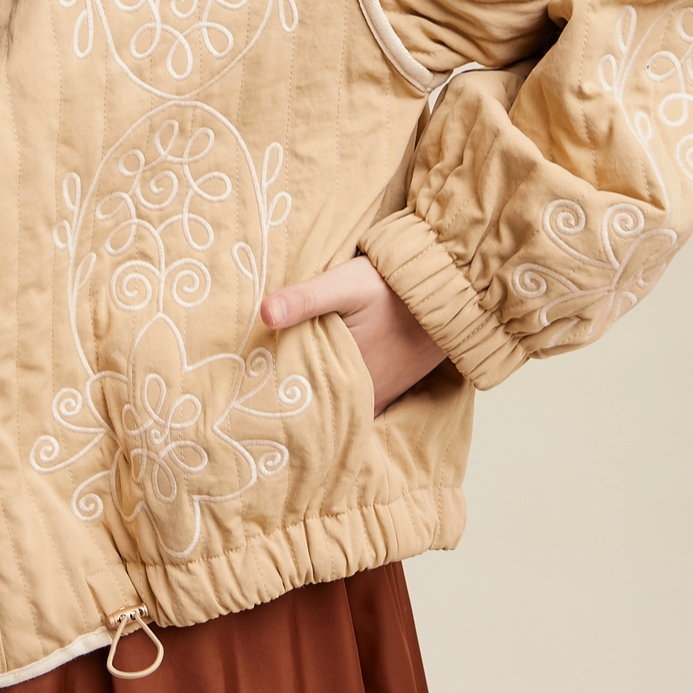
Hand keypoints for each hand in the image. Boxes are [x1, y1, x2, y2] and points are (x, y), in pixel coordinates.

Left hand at [261, 255, 445, 416]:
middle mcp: (365, 398)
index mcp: (347, 380)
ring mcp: (380, 396)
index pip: (298, 402)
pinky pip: (357, 404)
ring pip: (337, 406)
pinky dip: (338, 399)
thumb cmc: (390, 287)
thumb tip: (264, 313)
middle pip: (317, 406)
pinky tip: (319, 387)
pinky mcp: (391, 390)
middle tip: (254, 396)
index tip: (247, 394)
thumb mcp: (343, 285)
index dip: (271, 398)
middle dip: (290, 403)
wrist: (445, 291)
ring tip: (277, 393)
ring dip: (314, 400)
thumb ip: (304, 299)